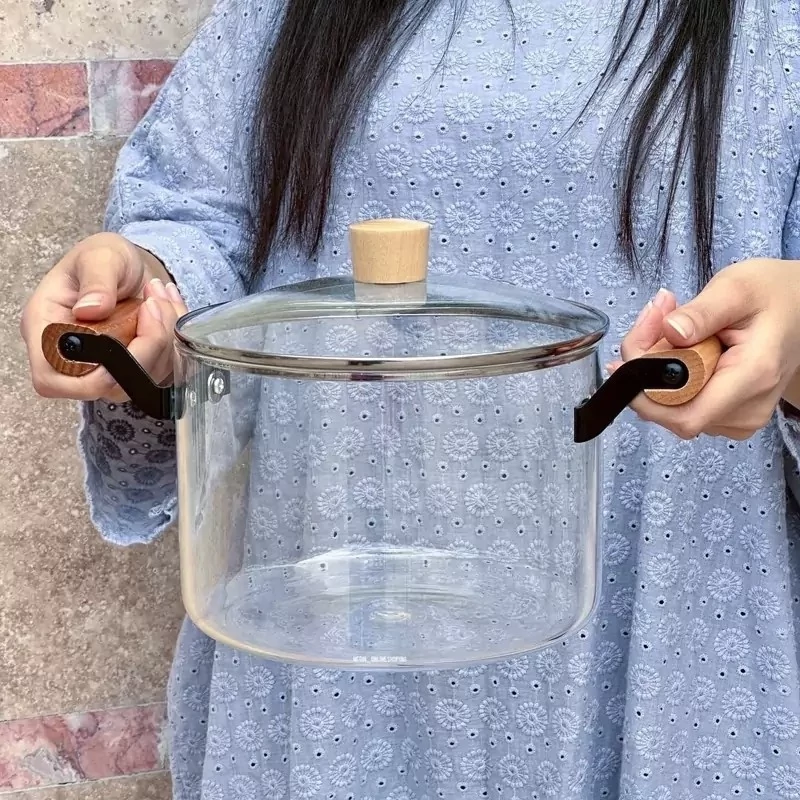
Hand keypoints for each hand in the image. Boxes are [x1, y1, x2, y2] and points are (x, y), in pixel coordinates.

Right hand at [21, 233, 187, 402]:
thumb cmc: (104, 258)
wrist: (129, 264)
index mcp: (47, 329)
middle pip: (105, 385)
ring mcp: (105, 366)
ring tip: (159, 297)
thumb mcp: (100, 256)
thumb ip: (96, 280)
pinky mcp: (134, 368)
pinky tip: (169, 307)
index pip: (51, 379)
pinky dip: (174, 340)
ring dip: (163, 340)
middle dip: (142, 350)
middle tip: (152, 305)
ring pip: (139, 380)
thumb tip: (90, 309)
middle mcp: (72, 356)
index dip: (87, 378)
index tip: (121, 344)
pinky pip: (161, 370)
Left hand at [610, 259, 799, 439]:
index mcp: (753, 378)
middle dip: (646, 369)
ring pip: (671, 409)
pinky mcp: (729, 415)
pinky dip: (669, 378)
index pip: (684, 416)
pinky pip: (682, 405)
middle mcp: (747, 409)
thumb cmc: (773, 295)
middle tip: (651, 321)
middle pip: (670, 412)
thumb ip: (701, 312)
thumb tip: (669, 331)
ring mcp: (738, 417)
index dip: (646, 394)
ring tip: (666, 326)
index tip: (632, 355)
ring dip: (655, 371)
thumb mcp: (736, 288)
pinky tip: (677, 347)